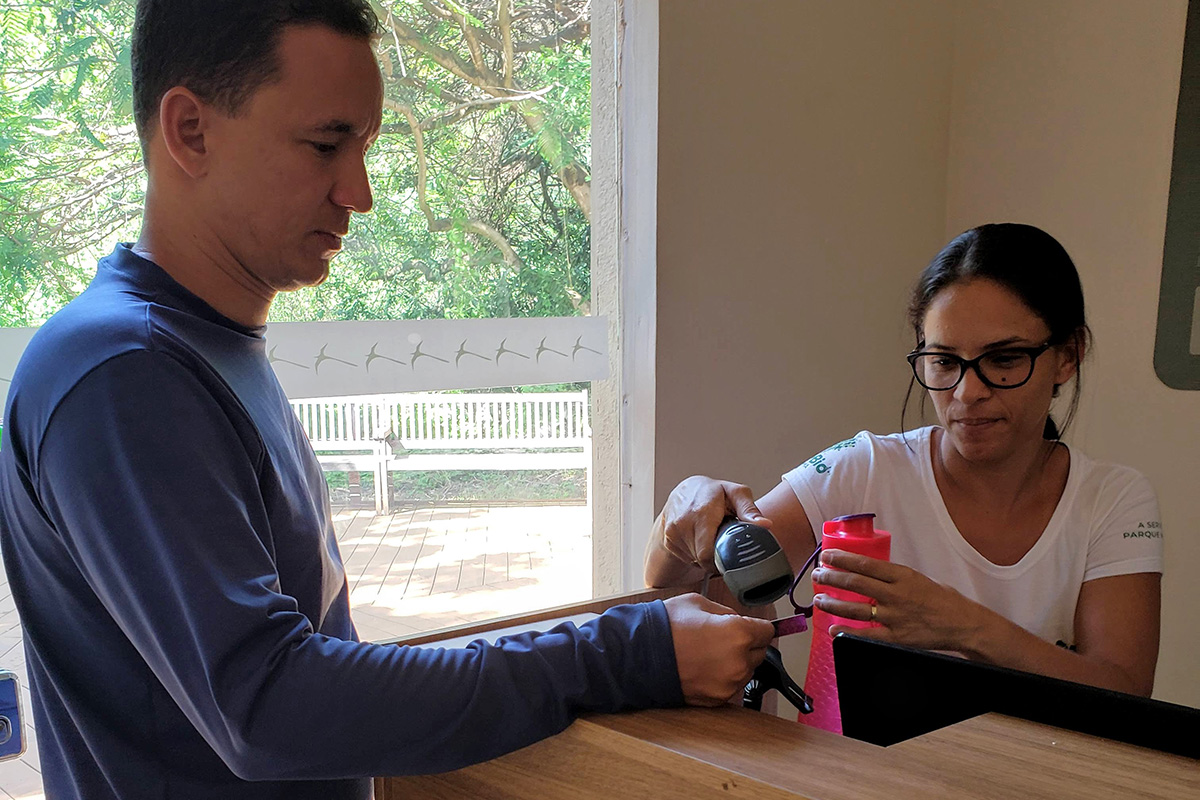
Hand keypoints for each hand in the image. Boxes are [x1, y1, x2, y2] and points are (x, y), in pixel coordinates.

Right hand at [658, 476, 771, 574]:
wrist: (684, 490)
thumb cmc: (712, 492)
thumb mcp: (735, 493)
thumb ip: (749, 509)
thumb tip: (765, 524)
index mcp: (701, 512)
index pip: (708, 553)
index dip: (722, 560)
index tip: (731, 557)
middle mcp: (683, 523)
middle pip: (702, 558)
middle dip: (716, 557)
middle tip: (725, 546)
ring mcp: (673, 532)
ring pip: (695, 559)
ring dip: (706, 555)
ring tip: (712, 538)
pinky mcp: (668, 540)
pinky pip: (687, 557)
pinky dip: (696, 554)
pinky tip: (701, 539)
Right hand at [663, 593, 775, 705]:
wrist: (641, 656)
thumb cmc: (666, 627)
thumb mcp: (699, 603)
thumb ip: (726, 613)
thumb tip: (739, 621)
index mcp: (738, 633)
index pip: (768, 632)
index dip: (757, 627)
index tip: (752, 627)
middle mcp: (739, 662)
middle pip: (760, 653)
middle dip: (747, 645)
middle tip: (723, 637)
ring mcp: (729, 683)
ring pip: (746, 671)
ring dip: (736, 662)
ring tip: (709, 652)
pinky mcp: (718, 699)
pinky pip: (731, 685)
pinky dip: (723, 677)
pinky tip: (703, 666)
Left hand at [810, 549, 984, 651]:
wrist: (964, 624)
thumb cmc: (942, 599)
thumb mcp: (918, 578)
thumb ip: (894, 577)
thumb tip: (868, 572)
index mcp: (902, 576)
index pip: (865, 563)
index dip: (842, 559)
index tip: (827, 556)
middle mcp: (897, 594)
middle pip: (856, 583)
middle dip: (831, 578)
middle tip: (817, 575)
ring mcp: (896, 616)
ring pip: (856, 609)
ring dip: (833, 603)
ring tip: (819, 600)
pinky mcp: (897, 637)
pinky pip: (867, 635)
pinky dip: (847, 633)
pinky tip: (834, 629)